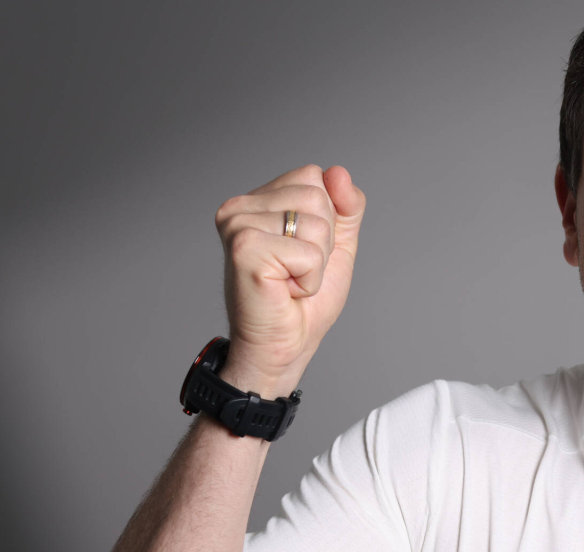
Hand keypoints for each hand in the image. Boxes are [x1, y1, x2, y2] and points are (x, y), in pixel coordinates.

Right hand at [213, 164, 365, 395]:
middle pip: (317, 194)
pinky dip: (308, 278)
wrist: (283, 347)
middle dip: (323, 241)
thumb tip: (338, 173)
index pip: (314, 176)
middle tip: (296, 269)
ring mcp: (238, 225)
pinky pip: (308, 252)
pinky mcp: (244, 248)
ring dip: (316, 262)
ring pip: (317, 223)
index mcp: (258, 199)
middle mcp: (240, 206)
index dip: (327, 218)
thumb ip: (345, 206)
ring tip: (289, 280)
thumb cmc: (302, 302)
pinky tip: (284, 290)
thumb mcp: (337, 244)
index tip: (302, 250)